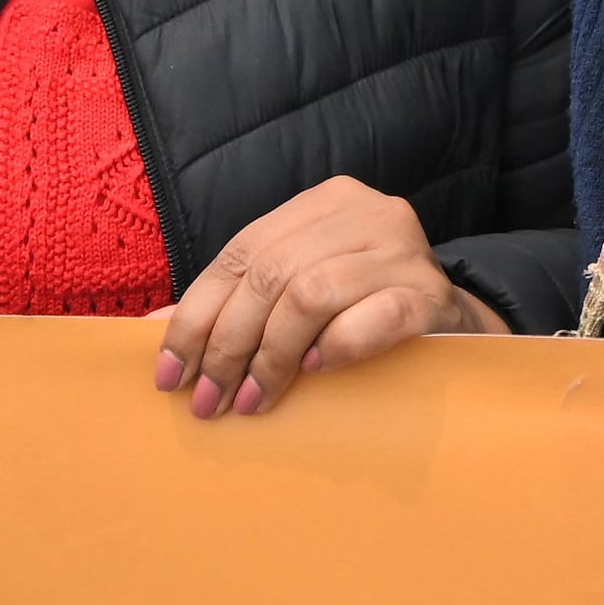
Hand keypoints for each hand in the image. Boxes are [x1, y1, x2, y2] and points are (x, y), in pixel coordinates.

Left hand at [156, 175, 496, 418]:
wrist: (454, 325)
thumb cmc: (362, 309)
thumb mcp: (298, 289)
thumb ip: (236, 301)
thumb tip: (149, 332)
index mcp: (325, 202)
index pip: (240, 252)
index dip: (195, 316)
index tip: (170, 374)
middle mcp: (366, 211)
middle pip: (270, 274)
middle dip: (227, 346)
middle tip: (209, 402)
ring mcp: (403, 248)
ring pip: (311, 293)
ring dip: (271, 357)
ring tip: (254, 402)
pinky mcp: (431, 292)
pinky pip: (372, 319)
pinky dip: (336, 348)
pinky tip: (317, 373)